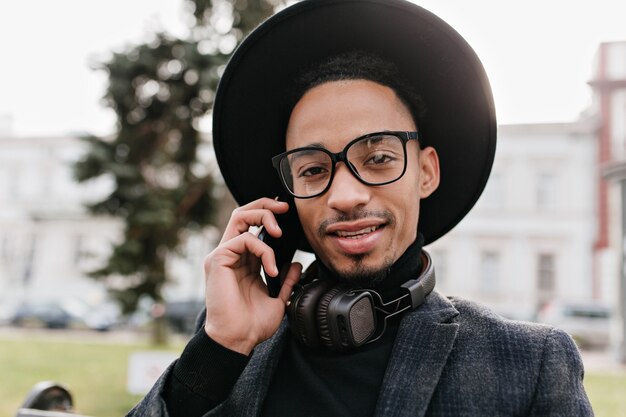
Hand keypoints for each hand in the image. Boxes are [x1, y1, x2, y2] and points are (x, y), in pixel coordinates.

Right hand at [203, 198, 301, 354]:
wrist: (237, 340)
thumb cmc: (252, 324)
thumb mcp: (277, 299)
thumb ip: (285, 280)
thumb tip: (296, 264)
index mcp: (242, 261)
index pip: (251, 226)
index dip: (267, 214)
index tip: (286, 212)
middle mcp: (230, 255)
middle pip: (242, 213)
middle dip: (265, 205)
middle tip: (284, 208)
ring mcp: (222, 256)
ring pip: (240, 217)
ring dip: (264, 218)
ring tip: (280, 235)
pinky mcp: (218, 260)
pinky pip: (243, 240)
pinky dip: (264, 251)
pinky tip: (271, 269)